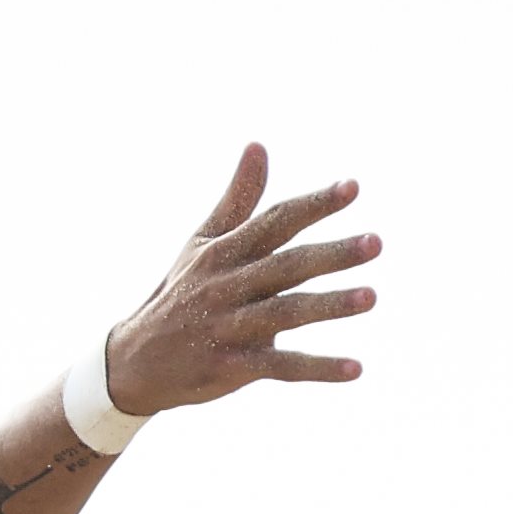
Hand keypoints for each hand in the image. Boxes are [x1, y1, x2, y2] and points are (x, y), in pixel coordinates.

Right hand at [94, 147, 377, 419]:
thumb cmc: (180, 293)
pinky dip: (318, 368)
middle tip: (376, 242)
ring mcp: (229, 328)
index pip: (275, 222)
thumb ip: (238, 199)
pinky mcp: (231, 368)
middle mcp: (227, 286)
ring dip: (329, 306)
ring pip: (286, 313)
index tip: (353, 187)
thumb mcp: (202, 244)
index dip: (313, 205)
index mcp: (225, 252)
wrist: (136, 360)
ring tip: (371, 297)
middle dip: (332, 254)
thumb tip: (259, 145)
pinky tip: (355, 368)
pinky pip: (281, 367)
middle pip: (287, 265)